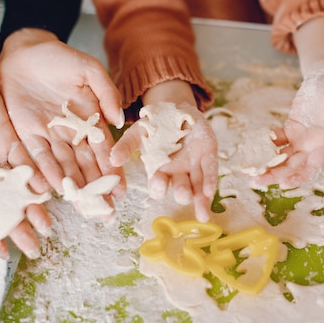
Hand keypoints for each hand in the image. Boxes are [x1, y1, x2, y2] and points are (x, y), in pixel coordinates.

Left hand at [0, 29, 125, 208]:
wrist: (25, 51)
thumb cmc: (61, 58)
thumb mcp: (90, 69)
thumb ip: (107, 92)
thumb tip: (119, 120)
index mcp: (90, 119)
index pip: (104, 149)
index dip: (112, 170)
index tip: (120, 190)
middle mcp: (71, 132)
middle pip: (85, 165)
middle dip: (96, 188)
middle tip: (106, 211)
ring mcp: (49, 135)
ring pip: (64, 166)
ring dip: (73, 187)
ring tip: (83, 206)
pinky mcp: (26, 133)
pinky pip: (36, 156)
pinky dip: (45, 172)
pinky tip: (53, 188)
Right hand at [0, 39, 50, 258]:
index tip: (0, 253)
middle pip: (0, 203)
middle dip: (16, 226)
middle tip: (35, 248)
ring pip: (16, 186)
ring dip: (31, 206)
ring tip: (49, 226)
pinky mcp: (8, 136)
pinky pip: (26, 159)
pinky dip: (38, 175)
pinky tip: (52, 190)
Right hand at [110, 81, 217, 221]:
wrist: (176, 108)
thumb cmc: (155, 124)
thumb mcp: (139, 132)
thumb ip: (126, 145)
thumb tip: (112, 159)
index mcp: (159, 169)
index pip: (158, 184)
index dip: (158, 187)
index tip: (157, 186)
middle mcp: (177, 172)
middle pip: (179, 188)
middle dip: (181, 192)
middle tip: (181, 195)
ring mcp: (194, 166)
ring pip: (198, 186)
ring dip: (200, 200)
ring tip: (202, 215)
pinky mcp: (208, 156)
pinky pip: (210, 171)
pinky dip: (211, 182)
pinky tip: (210, 193)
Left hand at [255, 62, 323, 188]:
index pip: (314, 166)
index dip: (300, 177)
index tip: (285, 184)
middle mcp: (313, 145)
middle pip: (293, 165)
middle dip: (276, 174)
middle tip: (257, 181)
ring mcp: (301, 139)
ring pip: (283, 156)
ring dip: (268, 164)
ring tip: (249, 172)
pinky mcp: (291, 129)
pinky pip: (277, 141)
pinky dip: (266, 146)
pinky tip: (252, 149)